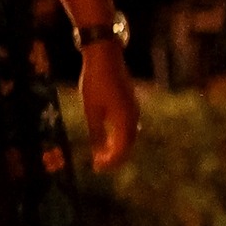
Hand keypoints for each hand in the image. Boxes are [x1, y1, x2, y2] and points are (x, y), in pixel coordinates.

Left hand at [79, 39, 138, 168]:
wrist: (105, 57)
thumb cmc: (95, 82)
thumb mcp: (91, 109)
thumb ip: (96, 131)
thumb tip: (97, 151)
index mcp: (125, 120)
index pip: (121, 149)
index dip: (110, 161)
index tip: (97, 168)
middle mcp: (133, 117)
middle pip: (127, 145)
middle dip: (114, 158)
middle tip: (99, 166)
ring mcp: (134, 110)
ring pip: (129, 136)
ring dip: (117, 148)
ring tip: (102, 156)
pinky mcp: (130, 104)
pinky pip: (128, 127)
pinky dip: (119, 137)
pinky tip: (109, 140)